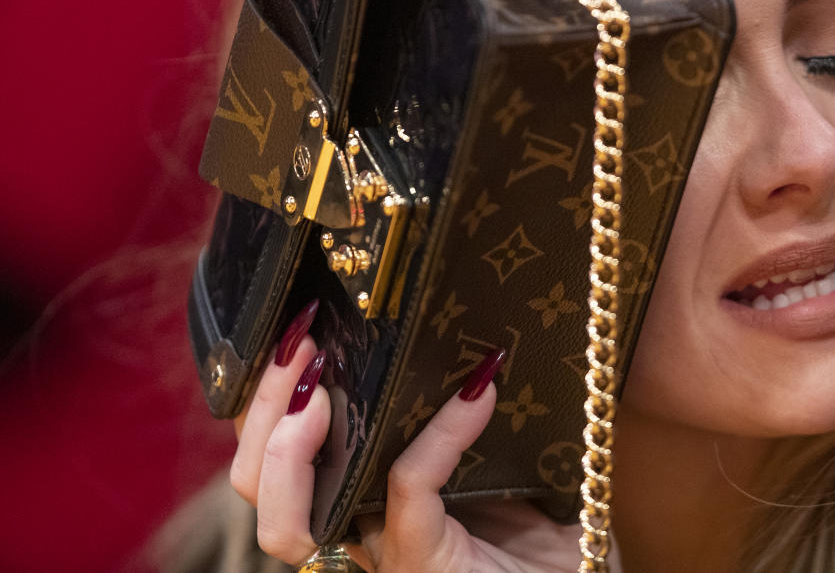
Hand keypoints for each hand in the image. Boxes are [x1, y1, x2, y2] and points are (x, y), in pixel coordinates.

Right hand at [230, 322, 588, 570]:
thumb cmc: (543, 526)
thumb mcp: (494, 450)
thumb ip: (460, 401)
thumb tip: (459, 320)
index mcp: (359, 494)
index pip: (272, 450)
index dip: (261, 395)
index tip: (294, 324)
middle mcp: (357, 526)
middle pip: (257, 482)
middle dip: (262, 406)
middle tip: (302, 341)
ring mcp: (386, 552)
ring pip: (293, 513)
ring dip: (293, 437)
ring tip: (329, 373)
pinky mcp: (426, 564)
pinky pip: (407, 489)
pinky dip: (439, 431)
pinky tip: (479, 390)